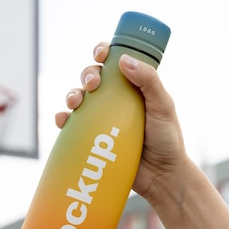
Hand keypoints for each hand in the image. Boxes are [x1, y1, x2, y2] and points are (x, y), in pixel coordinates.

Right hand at [55, 42, 187, 204]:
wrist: (160, 176)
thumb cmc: (167, 140)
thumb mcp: (163, 106)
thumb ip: (149, 81)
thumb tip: (124, 60)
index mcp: (131, 86)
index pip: (114, 62)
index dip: (103, 52)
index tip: (101, 54)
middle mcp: (114, 99)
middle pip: (92, 78)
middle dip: (87, 75)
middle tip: (93, 85)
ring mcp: (101, 119)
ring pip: (78, 98)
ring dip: (71, 94)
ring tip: (76, 103)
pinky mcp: (91, 138)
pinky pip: (70, 125)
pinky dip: (62, 119)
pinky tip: (63, 120)